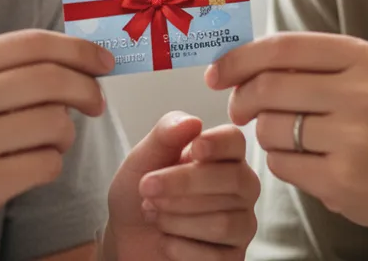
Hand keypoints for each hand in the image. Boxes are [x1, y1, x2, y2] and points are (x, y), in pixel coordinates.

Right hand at [0, 29, 113, 260]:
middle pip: (50, 79)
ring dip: (65, 135)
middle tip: (96, 102)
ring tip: (46, 144)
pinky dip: (50, 166)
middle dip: (87, 89)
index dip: (76, 48)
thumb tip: (75, 60)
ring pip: (55, 122)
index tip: (103, 60)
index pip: (30, 43)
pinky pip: (47, 164)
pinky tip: (28, 169)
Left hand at [105, 112, 259, 260]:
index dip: (218, 143)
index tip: (194, 148)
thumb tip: (192, 121)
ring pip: (223, 221)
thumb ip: (165, 135)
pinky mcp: (232, 258)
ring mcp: (241, 224)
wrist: (126, 237)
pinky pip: (215, 255)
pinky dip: (179, 246)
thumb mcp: (142, 159)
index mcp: (222, 155)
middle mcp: (240, 187)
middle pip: (232, 180)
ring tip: (152, 213)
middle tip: (147, 187)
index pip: (235, 141)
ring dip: (177, 217)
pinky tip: (165, 240)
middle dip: (184, 184)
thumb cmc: (141, 192)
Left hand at [206, 33, 367, 236]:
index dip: (239, 59)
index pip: (282, 46)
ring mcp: (354, 138)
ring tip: (290, 140)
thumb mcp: (357, 79)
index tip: (215, 74)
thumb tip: (233, 62)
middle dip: (242, 101)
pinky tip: (308, 164)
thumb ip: (305, 65)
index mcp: (361, 58)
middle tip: (240, 111)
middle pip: (268, 87)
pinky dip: (282, 164)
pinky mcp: (343, 179)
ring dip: (265, 136)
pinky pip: (281, 165)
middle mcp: (361, 93)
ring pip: (270, 128)